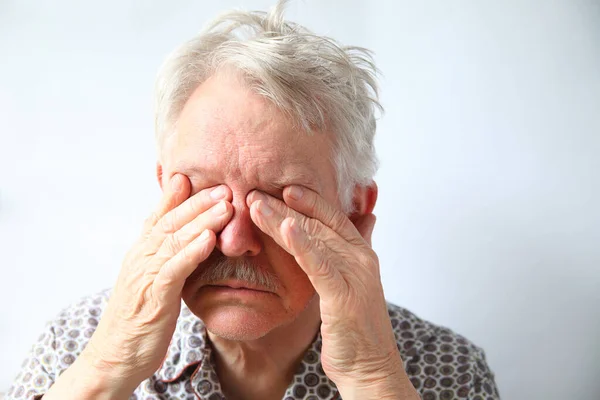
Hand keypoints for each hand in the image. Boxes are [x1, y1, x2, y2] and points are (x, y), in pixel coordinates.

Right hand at [80, 174, 232, 396]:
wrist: (115, 356)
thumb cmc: (138, 319)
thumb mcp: (152, 282)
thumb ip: (167, 258)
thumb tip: (188, 239)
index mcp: (140, 253)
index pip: (159, 217)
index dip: (177, 196)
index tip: (197, 177)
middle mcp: (140, 258)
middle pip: (170, 222)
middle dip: (197, 202)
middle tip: (224, 186)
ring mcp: (146, 275)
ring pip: (174, 240)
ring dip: (201, 220)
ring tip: (225, 206)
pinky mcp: (154, 297)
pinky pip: (174, 269)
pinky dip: (191, 252)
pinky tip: (209, 239)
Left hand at [247, 186, 419, 399]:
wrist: (370, 366)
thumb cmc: (356, 328)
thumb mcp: (353, 284)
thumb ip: (351, 252)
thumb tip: (366, 220)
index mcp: (360, 254)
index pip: (332, 217)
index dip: (308, 200)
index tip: (282, 187)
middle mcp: (360, 259)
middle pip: (317, 224)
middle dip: (284, 207)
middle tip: (256, 192)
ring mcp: (354, 275)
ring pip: (313, 239)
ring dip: (283, 219)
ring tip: (258, 204)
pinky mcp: (343, 296)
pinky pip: (318, 265)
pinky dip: (302, 244)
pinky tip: (286, 227)